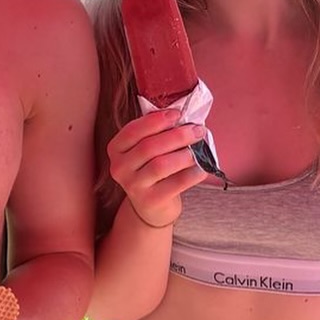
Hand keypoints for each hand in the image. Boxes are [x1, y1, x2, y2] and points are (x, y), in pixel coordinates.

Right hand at [106, 109, 209, 227]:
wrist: (151, 206)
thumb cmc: (151, 169)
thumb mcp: (146, 150)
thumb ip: (157, 133)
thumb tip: (185, 116)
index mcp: (116, 149)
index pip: (133, 131)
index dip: (156, 120)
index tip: (178, 114)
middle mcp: (119, 168)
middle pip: (149, 147)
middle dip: (177, 136)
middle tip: (198, 130)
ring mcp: (133, 186)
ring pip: (161, 165)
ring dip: (185, 154)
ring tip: (200, 149)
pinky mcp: (151, 200)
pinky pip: (176, 183)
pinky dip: (193, 173)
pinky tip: (202, 168)